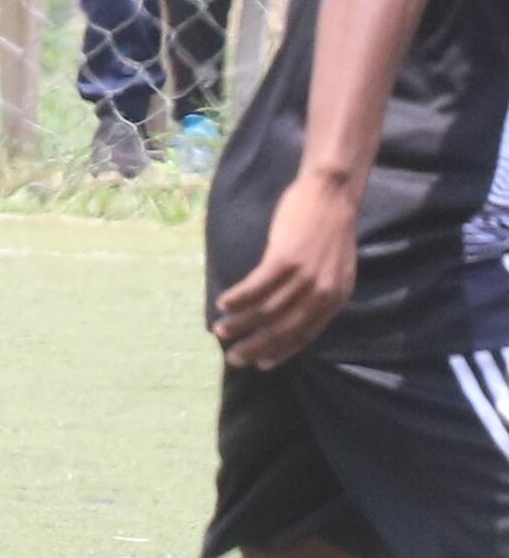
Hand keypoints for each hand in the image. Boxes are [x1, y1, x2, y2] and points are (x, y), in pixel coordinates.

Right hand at [211, 175, 361, 368]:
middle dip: (256, 347)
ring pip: (268, 310)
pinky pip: (257, 286)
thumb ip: (318, 291)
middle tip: (234, 358)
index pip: (306, 334)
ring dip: (241, 324)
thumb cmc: (328, 228)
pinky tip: (223, 303)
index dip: (281, 352)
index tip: (261, 364)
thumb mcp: (333, 267)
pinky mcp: (286, 258)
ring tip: (220, 331)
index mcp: (336, 298)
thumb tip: (293, 312)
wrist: (331, 194)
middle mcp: (322, 292)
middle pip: (284, 328)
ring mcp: (305, 276)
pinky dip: (239, 298)